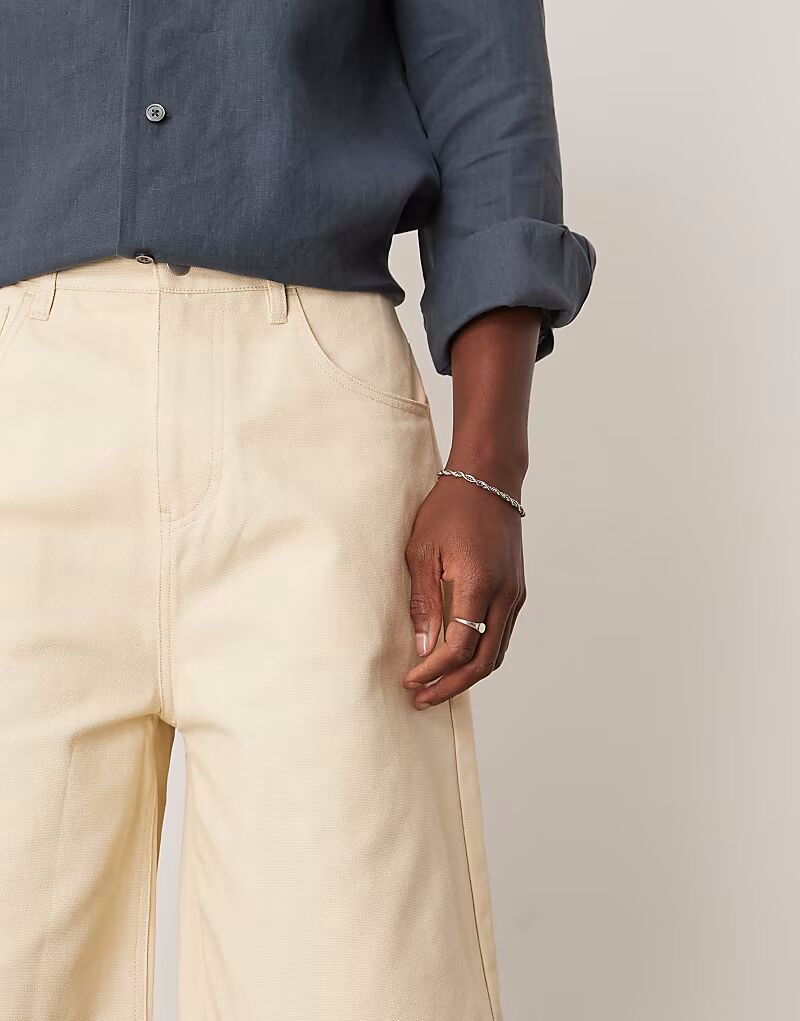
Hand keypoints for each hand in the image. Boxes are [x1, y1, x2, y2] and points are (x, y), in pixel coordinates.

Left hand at [403, 472, 525, 709]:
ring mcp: (515, 594)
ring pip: (496, 653)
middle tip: (421, 699)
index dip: (434, 671)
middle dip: (450, 685)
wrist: (489, 480)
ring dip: (467, 675)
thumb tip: (424, 647)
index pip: (459, 646)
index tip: (410, 681)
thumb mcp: (422, 551)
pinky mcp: (517, 591)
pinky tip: (458, 660)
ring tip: (437, 687)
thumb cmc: (449, 509)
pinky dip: (480, 655)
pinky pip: (501, 635)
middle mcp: (504, 595)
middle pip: (482, 661)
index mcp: (478, 584)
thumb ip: (424, 602)